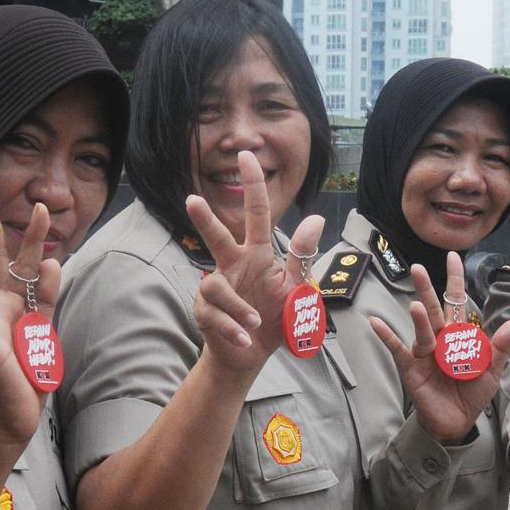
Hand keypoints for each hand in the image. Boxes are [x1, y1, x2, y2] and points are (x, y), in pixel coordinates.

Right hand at [185, 151, 324, 375]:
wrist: (250, 353)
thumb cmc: (272, 315)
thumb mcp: (294, 285)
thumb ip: (302, 254)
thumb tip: (317, 217)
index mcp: (256, 255)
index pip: (256, 214)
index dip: (253, 185)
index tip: (247, 156)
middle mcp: (233, 266)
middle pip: (218, 238)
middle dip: (205, 221)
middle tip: (192, 200)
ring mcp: (216, 289)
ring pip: (216, 286)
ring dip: (239, 307)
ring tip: (255, 324)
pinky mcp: (205, 313)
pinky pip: (217, 316)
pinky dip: (234, 329)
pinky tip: (246, 338)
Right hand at [370, 252, 509, 444]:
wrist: (456, 422)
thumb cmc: (472, 394)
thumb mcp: (491, 371)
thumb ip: (500, 348)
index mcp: (457, 335)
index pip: (456, 302)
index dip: (454, 280)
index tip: (452, 257)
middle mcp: (438, 338)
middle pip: (433, 309)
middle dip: (426, 288)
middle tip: (418, 268)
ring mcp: (422, 351)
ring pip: (420, 329)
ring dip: (418, 317)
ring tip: (416, 306)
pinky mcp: (410, 366)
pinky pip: (397, 348)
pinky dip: (386, 335)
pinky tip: (376, 323)